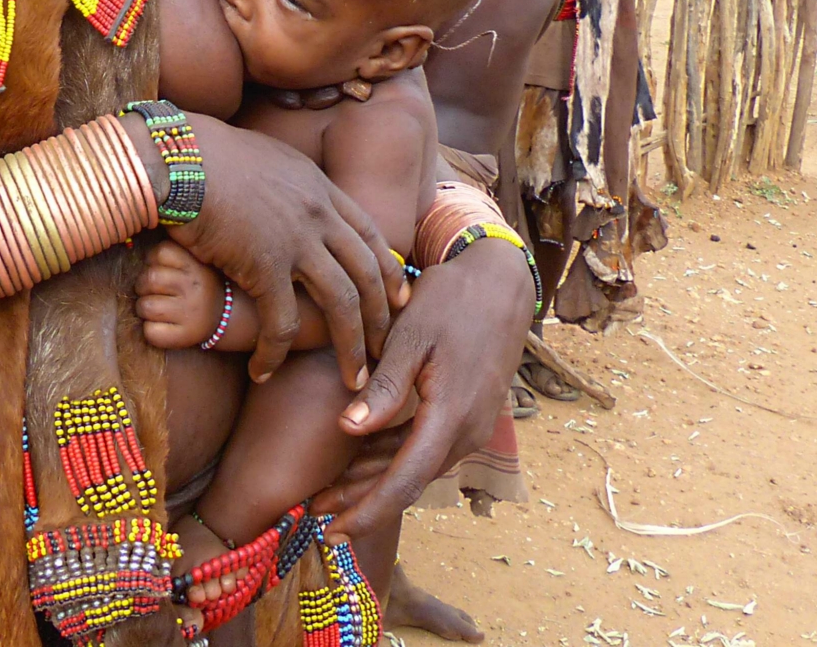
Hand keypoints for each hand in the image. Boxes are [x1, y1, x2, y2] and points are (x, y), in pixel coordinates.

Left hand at [135, 239, 223, 348]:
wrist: (224, 316)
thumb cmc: (197, 286)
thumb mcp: (193, 262)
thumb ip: (171, 255)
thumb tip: (141, 255)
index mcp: (195, 265)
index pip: (161, 252)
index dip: (152, 261)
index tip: (159, 269)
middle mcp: (193, 287)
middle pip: (149, 278)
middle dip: (143, 286)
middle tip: (153, 292)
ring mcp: (189, 312)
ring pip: (145, 306)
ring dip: (144, 308)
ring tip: (156, 308)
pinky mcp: (184, 336)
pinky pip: (150, 332)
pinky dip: (150, 330)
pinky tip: (160, 325)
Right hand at [166, 115, 406, 388]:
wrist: (179, 156)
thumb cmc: (208, 154)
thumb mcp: (267, 158)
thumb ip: (288, 184)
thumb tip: (286, 196)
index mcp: (320, 188)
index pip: (370, 234)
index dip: (388, 270)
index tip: (399, 298)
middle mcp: (318, 214)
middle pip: (367, 273)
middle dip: (381, 317)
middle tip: (384, 350)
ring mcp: (296, 240)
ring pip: (343, 302)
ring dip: (351, 346)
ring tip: (354, 379)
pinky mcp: (264, 265)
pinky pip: (282, 321)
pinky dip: (275, 352)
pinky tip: (263, 372)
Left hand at [321, 237, 533, 545]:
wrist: (501, 282)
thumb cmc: (452, 300)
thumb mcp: (412, 335)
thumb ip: (385, 386)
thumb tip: (348, 429)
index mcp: (451, 416)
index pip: (406, 482)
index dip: (368, 511)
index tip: (334, 533)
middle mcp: (466, 431)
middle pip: (409, 481)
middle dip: (363, 500)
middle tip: (315, 510)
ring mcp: (471, 425)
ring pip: (417, 465)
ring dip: (376, 479)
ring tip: (330, 489)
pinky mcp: (468, 414)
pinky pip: (427, 447)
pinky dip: (393, 456)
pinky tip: (362, 453)